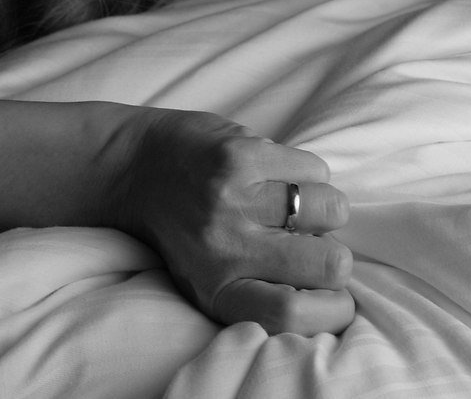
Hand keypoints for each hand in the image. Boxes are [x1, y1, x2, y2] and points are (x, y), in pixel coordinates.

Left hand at [114, 110, 353, 335]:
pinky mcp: (242, 155)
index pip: (293, 316)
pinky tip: (279, 175)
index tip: (337, 297)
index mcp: (217, 292)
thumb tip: (335, 298)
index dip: (332, 310)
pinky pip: (314, 170)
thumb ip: (259, 293)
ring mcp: (233, 199)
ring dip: (325, 208)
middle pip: (327, 264)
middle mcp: (224, 250)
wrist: (133, 168)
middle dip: (335, 253)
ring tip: (298, 205)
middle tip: (315, 243)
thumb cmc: (183, 231)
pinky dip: (307, 173)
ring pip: (330, 209)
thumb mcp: (208, 281)